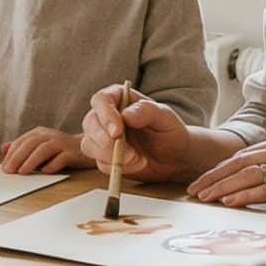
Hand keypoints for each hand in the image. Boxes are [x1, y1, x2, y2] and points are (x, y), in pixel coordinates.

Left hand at [0, 127, 88, 173]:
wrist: (87, 149)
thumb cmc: (59, 150)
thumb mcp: (39, 146)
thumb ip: (22, 147)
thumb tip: (4, 148)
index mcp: (40, 133)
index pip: (22, 142)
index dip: (11, 154)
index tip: (4, 168)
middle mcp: (50, 135)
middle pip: (31, 144)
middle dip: (18, 157)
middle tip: (9, 171)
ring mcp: (62, 143)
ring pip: (44, 149)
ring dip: (31, 160)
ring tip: (22, 172)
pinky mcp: (73, 153)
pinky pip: (62, 158)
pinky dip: (52, 164)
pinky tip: (45, 172)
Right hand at [80, 84, 195, 182]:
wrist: (175, 157)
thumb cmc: (170, 131)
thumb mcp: (165, 117)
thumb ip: (146, 111)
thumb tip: (126, 115)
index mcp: (119, 98)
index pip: (101, 100)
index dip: (105, 115)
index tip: (117, 132)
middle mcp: (107, 116)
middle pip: (89, 123)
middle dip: (105, 141)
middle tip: (129, 153)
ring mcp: (103, 137)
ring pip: (89, 145)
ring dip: (111, 156)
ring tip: (137, 158)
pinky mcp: (104, 157)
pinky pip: (100, 164)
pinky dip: (118, 167)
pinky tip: (137, 164)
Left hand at [186, 134, 265, 208]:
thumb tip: (247, 183)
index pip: (240, 156)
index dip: (217, 170)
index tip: (200, 182)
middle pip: (238, 163)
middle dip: (212, 178)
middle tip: (191, 191)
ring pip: (247, 176)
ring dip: (221, 188)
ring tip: (203, 198)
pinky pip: (265, 190)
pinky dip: (244, 196)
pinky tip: (228, 203)